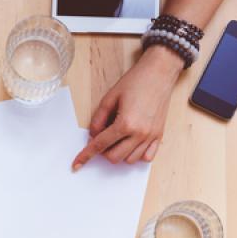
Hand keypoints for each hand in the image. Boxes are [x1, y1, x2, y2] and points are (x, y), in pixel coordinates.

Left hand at [72, 46, 181, 169]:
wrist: (159, 73)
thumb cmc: (136, 81)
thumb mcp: (110, 97)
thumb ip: (98, 119)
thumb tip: (92, 135)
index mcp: (125, 124)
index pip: (100, 145)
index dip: (86, 156)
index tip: (77, 164)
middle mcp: (139, 134)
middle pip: (115, 157)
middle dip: (103, 152)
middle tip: (102, 138)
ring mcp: (150, 136)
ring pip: (130, 160)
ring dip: (119, 154)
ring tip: (117, 139)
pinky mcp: (159, 135)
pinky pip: (147, 157)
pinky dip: (136, 155)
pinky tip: (131, 144)